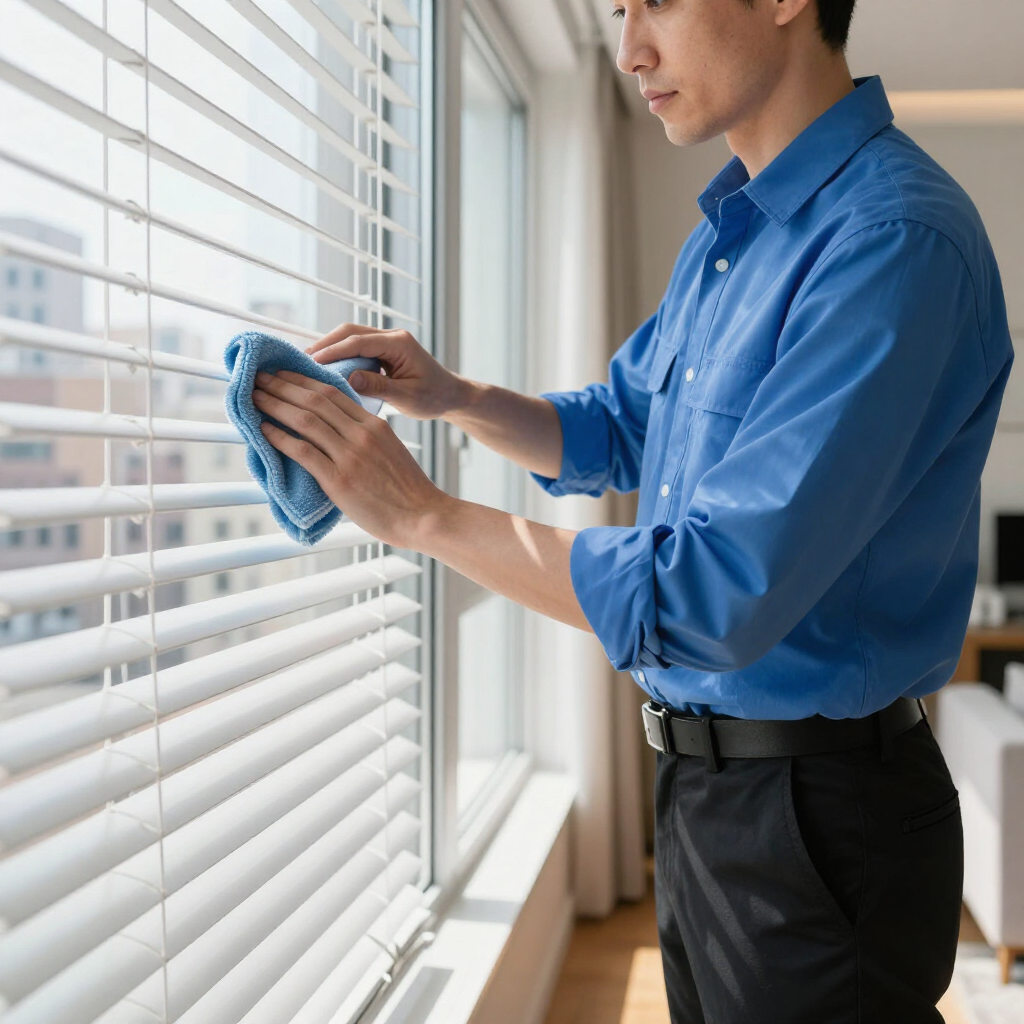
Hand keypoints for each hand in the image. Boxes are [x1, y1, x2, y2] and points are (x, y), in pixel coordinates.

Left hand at [253, 370, 449, 547]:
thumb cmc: (408, 490)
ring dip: (275, 405)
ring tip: (255, 397)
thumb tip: (338, 433)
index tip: (283, 374)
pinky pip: (303, 451)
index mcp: (375, 424)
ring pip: (305, 420)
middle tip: (259, 378)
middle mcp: (361, 434)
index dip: (303, 380)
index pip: (333, 392)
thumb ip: (366, 437)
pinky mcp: (340, 480)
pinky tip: (263, 430)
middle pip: (315, 400)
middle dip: (282, 386)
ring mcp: (350, 456)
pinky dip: (279, 438)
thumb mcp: (391, 450)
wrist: (424, 516)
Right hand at [306, 324, 466, 420]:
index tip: (310, 362)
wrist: (452, 395)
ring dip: (330, 347)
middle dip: (325, 344)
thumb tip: (348, 378)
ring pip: (351, 337)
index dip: (332, 351)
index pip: (358, 342)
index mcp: (399, 344)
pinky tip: (325, 367)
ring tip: (307, 364)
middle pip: (350, 332)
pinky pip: (357, 346)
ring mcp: (387, 341)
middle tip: (301, 361)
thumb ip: (379, 387)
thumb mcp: (408, 397)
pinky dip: (340, 354)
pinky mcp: (384, 349)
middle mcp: (392, 336)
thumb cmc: (434, 397)